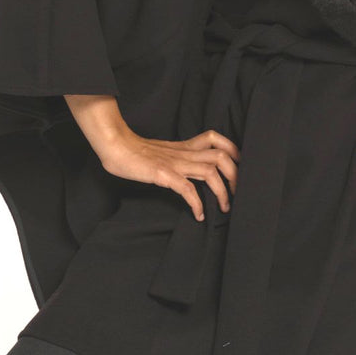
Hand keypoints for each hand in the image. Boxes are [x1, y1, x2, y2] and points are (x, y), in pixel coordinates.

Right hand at [99, 128, 239, 220]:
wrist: (116, 147)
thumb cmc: (135, 152)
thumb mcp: (163, 152)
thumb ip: (178, 157)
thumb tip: (190, 171)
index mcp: (184, 147)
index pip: (215, 139)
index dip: (232, 150)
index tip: (239, 166)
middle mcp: (184, 153)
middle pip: (221, 157)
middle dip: (235, 176)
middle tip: (237, 193)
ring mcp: (175, 163)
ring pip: (210, 172)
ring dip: (222, 192)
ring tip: (224, 207)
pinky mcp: (164, 175)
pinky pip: (187, 189)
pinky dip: (197, 204)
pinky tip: (198, 215)